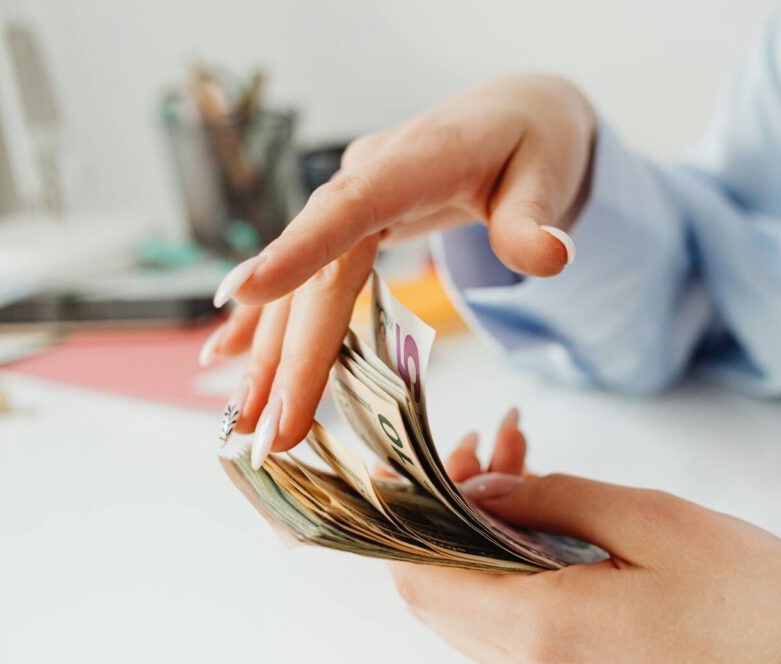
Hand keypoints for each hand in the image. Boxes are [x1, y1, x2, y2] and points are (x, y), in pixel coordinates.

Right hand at [200, 75, 595, 465]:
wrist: (515, 113)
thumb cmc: (534, 141)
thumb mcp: (549, 174)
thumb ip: (535, 218)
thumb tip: (551, 257)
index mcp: (412, 162)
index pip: (348, 209)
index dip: (296, 252)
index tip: (243, 296)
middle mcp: (368, 178)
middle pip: (319, 273)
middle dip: (290, 355)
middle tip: (268, 431)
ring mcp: (354, 200)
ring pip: (303, 284)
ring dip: (272, 352)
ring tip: (245, 418)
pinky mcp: (353, 220)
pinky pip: (306, 275)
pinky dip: (270, 318)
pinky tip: (229, 354)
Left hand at [393, 421, 780, 663]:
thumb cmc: (762, 602)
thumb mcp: (651, 522)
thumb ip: (550, 498)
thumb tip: (477, 483)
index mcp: (541, 628)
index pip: (418, 575)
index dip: (405, 509)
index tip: (421, 450)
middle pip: (439, 586)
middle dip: (447, 502)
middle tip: (490, 439)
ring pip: (477, 596)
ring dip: (483, 523)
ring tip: (523, 455)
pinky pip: (516, 613)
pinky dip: (513, 554)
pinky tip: (548, 506)